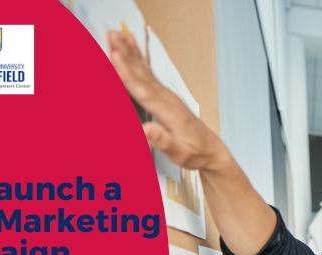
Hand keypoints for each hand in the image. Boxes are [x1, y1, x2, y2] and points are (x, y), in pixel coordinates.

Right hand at [107, 30, 230, 172]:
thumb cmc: (195, 152)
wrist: (211, 149)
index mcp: (170, 113)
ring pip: (144, 70)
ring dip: (129, 51)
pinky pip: (148, 73)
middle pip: (142, 74)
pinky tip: (131, 44)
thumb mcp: (180, 153)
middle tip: (110, 36)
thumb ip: (163, 141)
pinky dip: (138, 57)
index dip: (128, 74)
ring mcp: (167, 95)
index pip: (144, 91)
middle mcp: (168, 99)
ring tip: (116, 34)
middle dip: (125, 54)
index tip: (115, 57)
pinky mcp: (165, 94)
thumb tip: (146, 130)